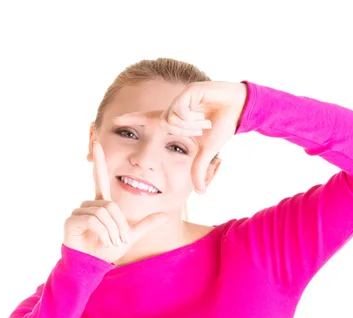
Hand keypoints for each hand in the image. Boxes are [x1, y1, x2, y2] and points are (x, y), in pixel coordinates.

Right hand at [63, 139, 169, 263]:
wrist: (93, 266)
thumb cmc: (107, 251)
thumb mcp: (131, 236)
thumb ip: (146, 224)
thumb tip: (166, 214)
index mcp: (102, 204)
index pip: (101, 178)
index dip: (100, 162)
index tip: (97, 142)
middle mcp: (90, 204)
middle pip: (111, 205)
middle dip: (119, 225)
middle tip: (117, 240)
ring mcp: (79, 211)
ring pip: (104, 212)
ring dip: (112, 231)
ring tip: (109, 242)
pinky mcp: (72, 220)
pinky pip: (93, 219)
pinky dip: (102, 232)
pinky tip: (100, 241)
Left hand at [113, 81, 246, 192]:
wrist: (238, 108)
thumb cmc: (222, 126)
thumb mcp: (206, 151)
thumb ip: (199, 169)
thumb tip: (200, 192)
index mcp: (174, 119)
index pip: (147, 119)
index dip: (131, 119)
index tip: (113, 122)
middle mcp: (173, 108)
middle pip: (158, 122)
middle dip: (171, 128)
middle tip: (193, 126)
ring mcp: (180, 98)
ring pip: (170, 119)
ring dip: (188, 126)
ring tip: (204, 122)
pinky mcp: (188, 91)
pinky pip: (180, 110)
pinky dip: (191, 117)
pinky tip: (203, 114)